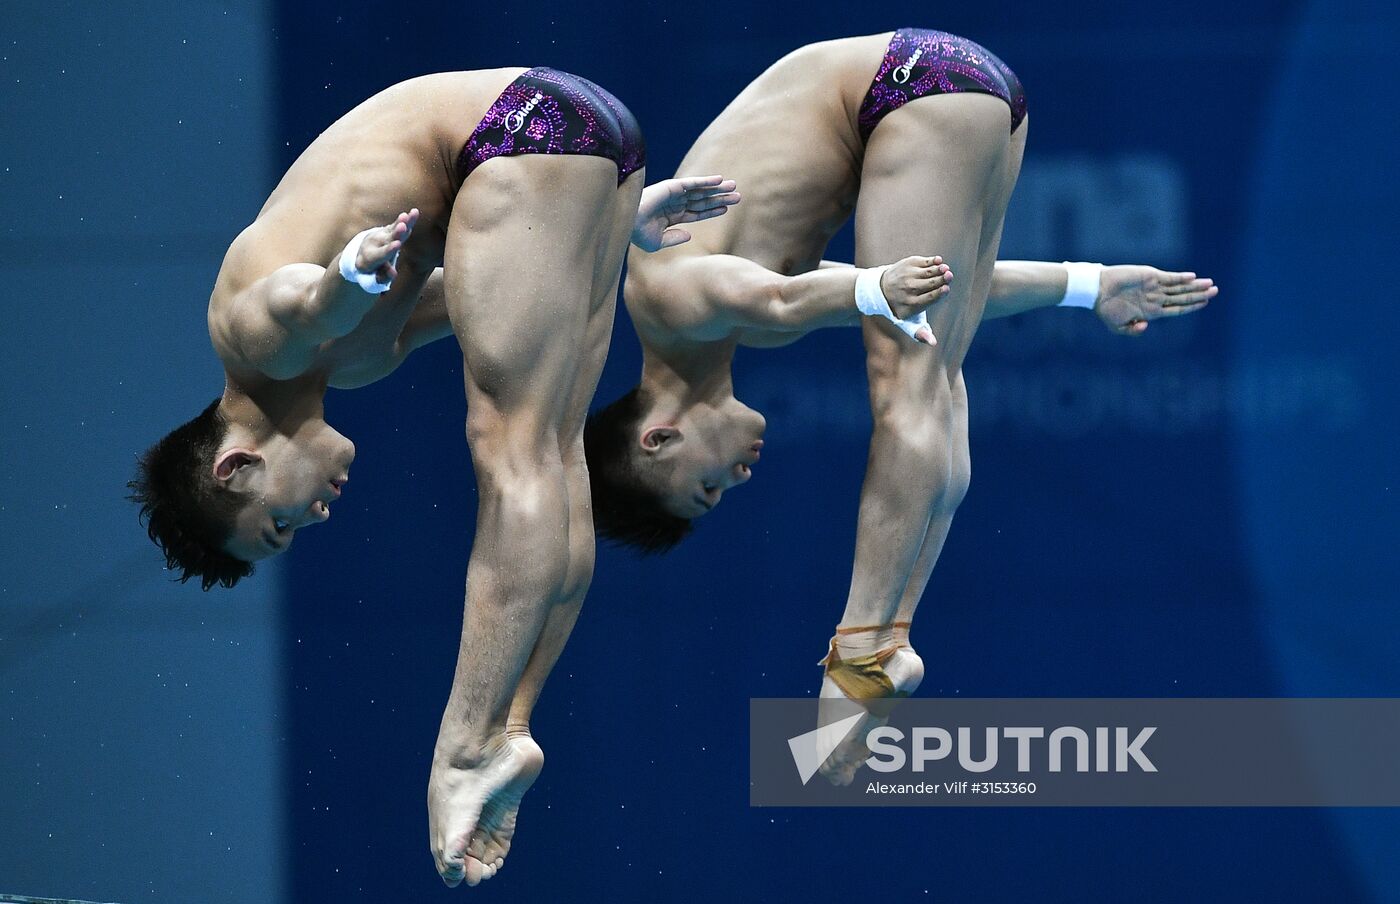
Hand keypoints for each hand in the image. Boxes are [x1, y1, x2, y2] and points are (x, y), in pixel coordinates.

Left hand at [355, 208, 418, 284]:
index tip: (397, 244)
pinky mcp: (388, 230)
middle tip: (403, 227)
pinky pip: (397, 224)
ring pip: (393, 230)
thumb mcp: (374, 276)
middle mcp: (375, 243)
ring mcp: (381, 235)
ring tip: (407, 216)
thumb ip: (384, 276)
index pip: (381, 254)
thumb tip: (394, 273)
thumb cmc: (372, 270)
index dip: (389, 250)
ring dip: (402, 222)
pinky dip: (406, 220)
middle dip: (397, 234)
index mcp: (370, 257)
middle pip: (388, 239)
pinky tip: (414, 212)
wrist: (362, 254)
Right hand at [632, 176, 740, 250]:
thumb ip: (674, 239)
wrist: (627, 222)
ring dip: (718, 189)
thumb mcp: (658, 243)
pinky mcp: (672, 187)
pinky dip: (706, 181)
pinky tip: (719, 180)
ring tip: (734, 187)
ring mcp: (674, 194)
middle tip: (738, 197)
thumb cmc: (638, 233)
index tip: (726, 208)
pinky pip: (693, 183)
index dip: (712, 210)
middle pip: (703, 201)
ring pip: (701, 191)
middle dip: (720, 198)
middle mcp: (675, 203)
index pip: (697, 213)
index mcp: (672, 216)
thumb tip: (689, 235)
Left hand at [879, 255, 952, 344]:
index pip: (928, 298)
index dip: (939, 293)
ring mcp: (908, 275)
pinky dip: (931, 261)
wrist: (881, 289)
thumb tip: (934, 343)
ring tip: (946, 269)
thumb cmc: (902, 307)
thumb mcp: (907, 322)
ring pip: (927, 271)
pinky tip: (939, 261)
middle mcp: (908, 290)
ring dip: (938, 269)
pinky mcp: (907, 264)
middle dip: (941, 279)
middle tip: (949, 276)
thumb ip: (920, 332)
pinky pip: (922, 261)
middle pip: (929, 283)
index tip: (946, 289)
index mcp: (911, 304)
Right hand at [1095, 265, 1216, 335]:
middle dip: (1199, 295)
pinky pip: (1169, 277)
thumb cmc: (1105, 310)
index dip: (1191, 307)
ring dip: (1195, 286)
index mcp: (1151, 312)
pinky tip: (1192, 277)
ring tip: (1211, 283)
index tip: (1205, 303)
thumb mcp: (1117, 327)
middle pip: (1183, 297)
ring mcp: (1154, 287)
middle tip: (1216, 291)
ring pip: (1179, 287)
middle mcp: (1156, 298)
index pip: (1177, 309)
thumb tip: (1146, 326)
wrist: (1097, 291)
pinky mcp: (1150, 276)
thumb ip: (1132, 330)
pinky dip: (1180, 278)